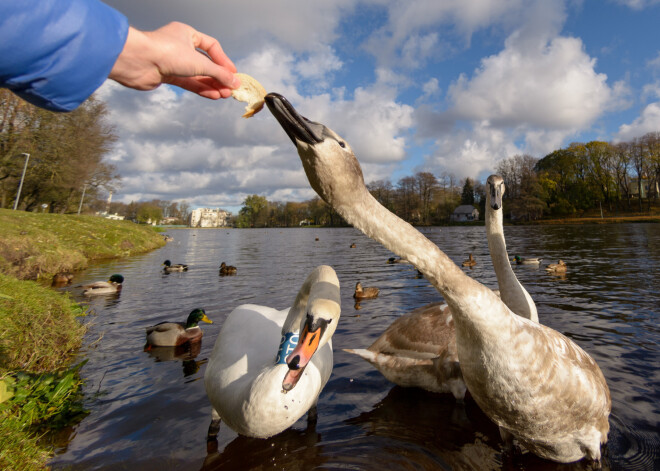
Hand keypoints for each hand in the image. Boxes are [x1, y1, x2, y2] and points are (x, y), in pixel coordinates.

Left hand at [109, 22, 239, 98]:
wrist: (137, 61)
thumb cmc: (166, 53)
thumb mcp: (199, 63)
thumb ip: (219, 74)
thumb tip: (236, 83)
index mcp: (187, 33)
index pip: (211, 46)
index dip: (223, 60)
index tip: (234, 74)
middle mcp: (180, 46)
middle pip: (205, 63)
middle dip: (218, 77)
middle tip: (231, 88)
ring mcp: (173, 62)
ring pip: (197, 75)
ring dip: (212, 85)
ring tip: (225, 95)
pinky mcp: (167, 75)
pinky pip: (189, 83)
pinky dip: (201, 89)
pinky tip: (213, 95)